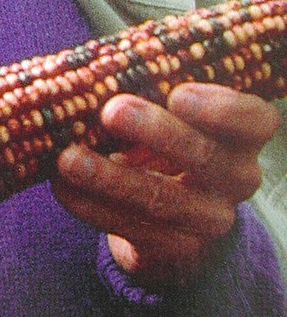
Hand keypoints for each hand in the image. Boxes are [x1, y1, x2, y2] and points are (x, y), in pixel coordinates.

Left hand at [53, 82, 279, 285]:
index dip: (221, 109)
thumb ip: (146, 86)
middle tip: (111, 112)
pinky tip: (64, 189)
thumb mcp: (164, 106)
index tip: (177, 94)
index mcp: (241, 133)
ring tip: (68, 160)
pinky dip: (96, 208)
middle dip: (156, 133)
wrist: (161, 200)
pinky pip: (137, 230)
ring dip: (111, 179)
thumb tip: (92, 68)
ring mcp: (212, 217)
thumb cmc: (158, 131)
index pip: (253, 120)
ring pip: (165, 200)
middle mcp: (237, 176)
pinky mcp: (180, 248)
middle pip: (206, 157)